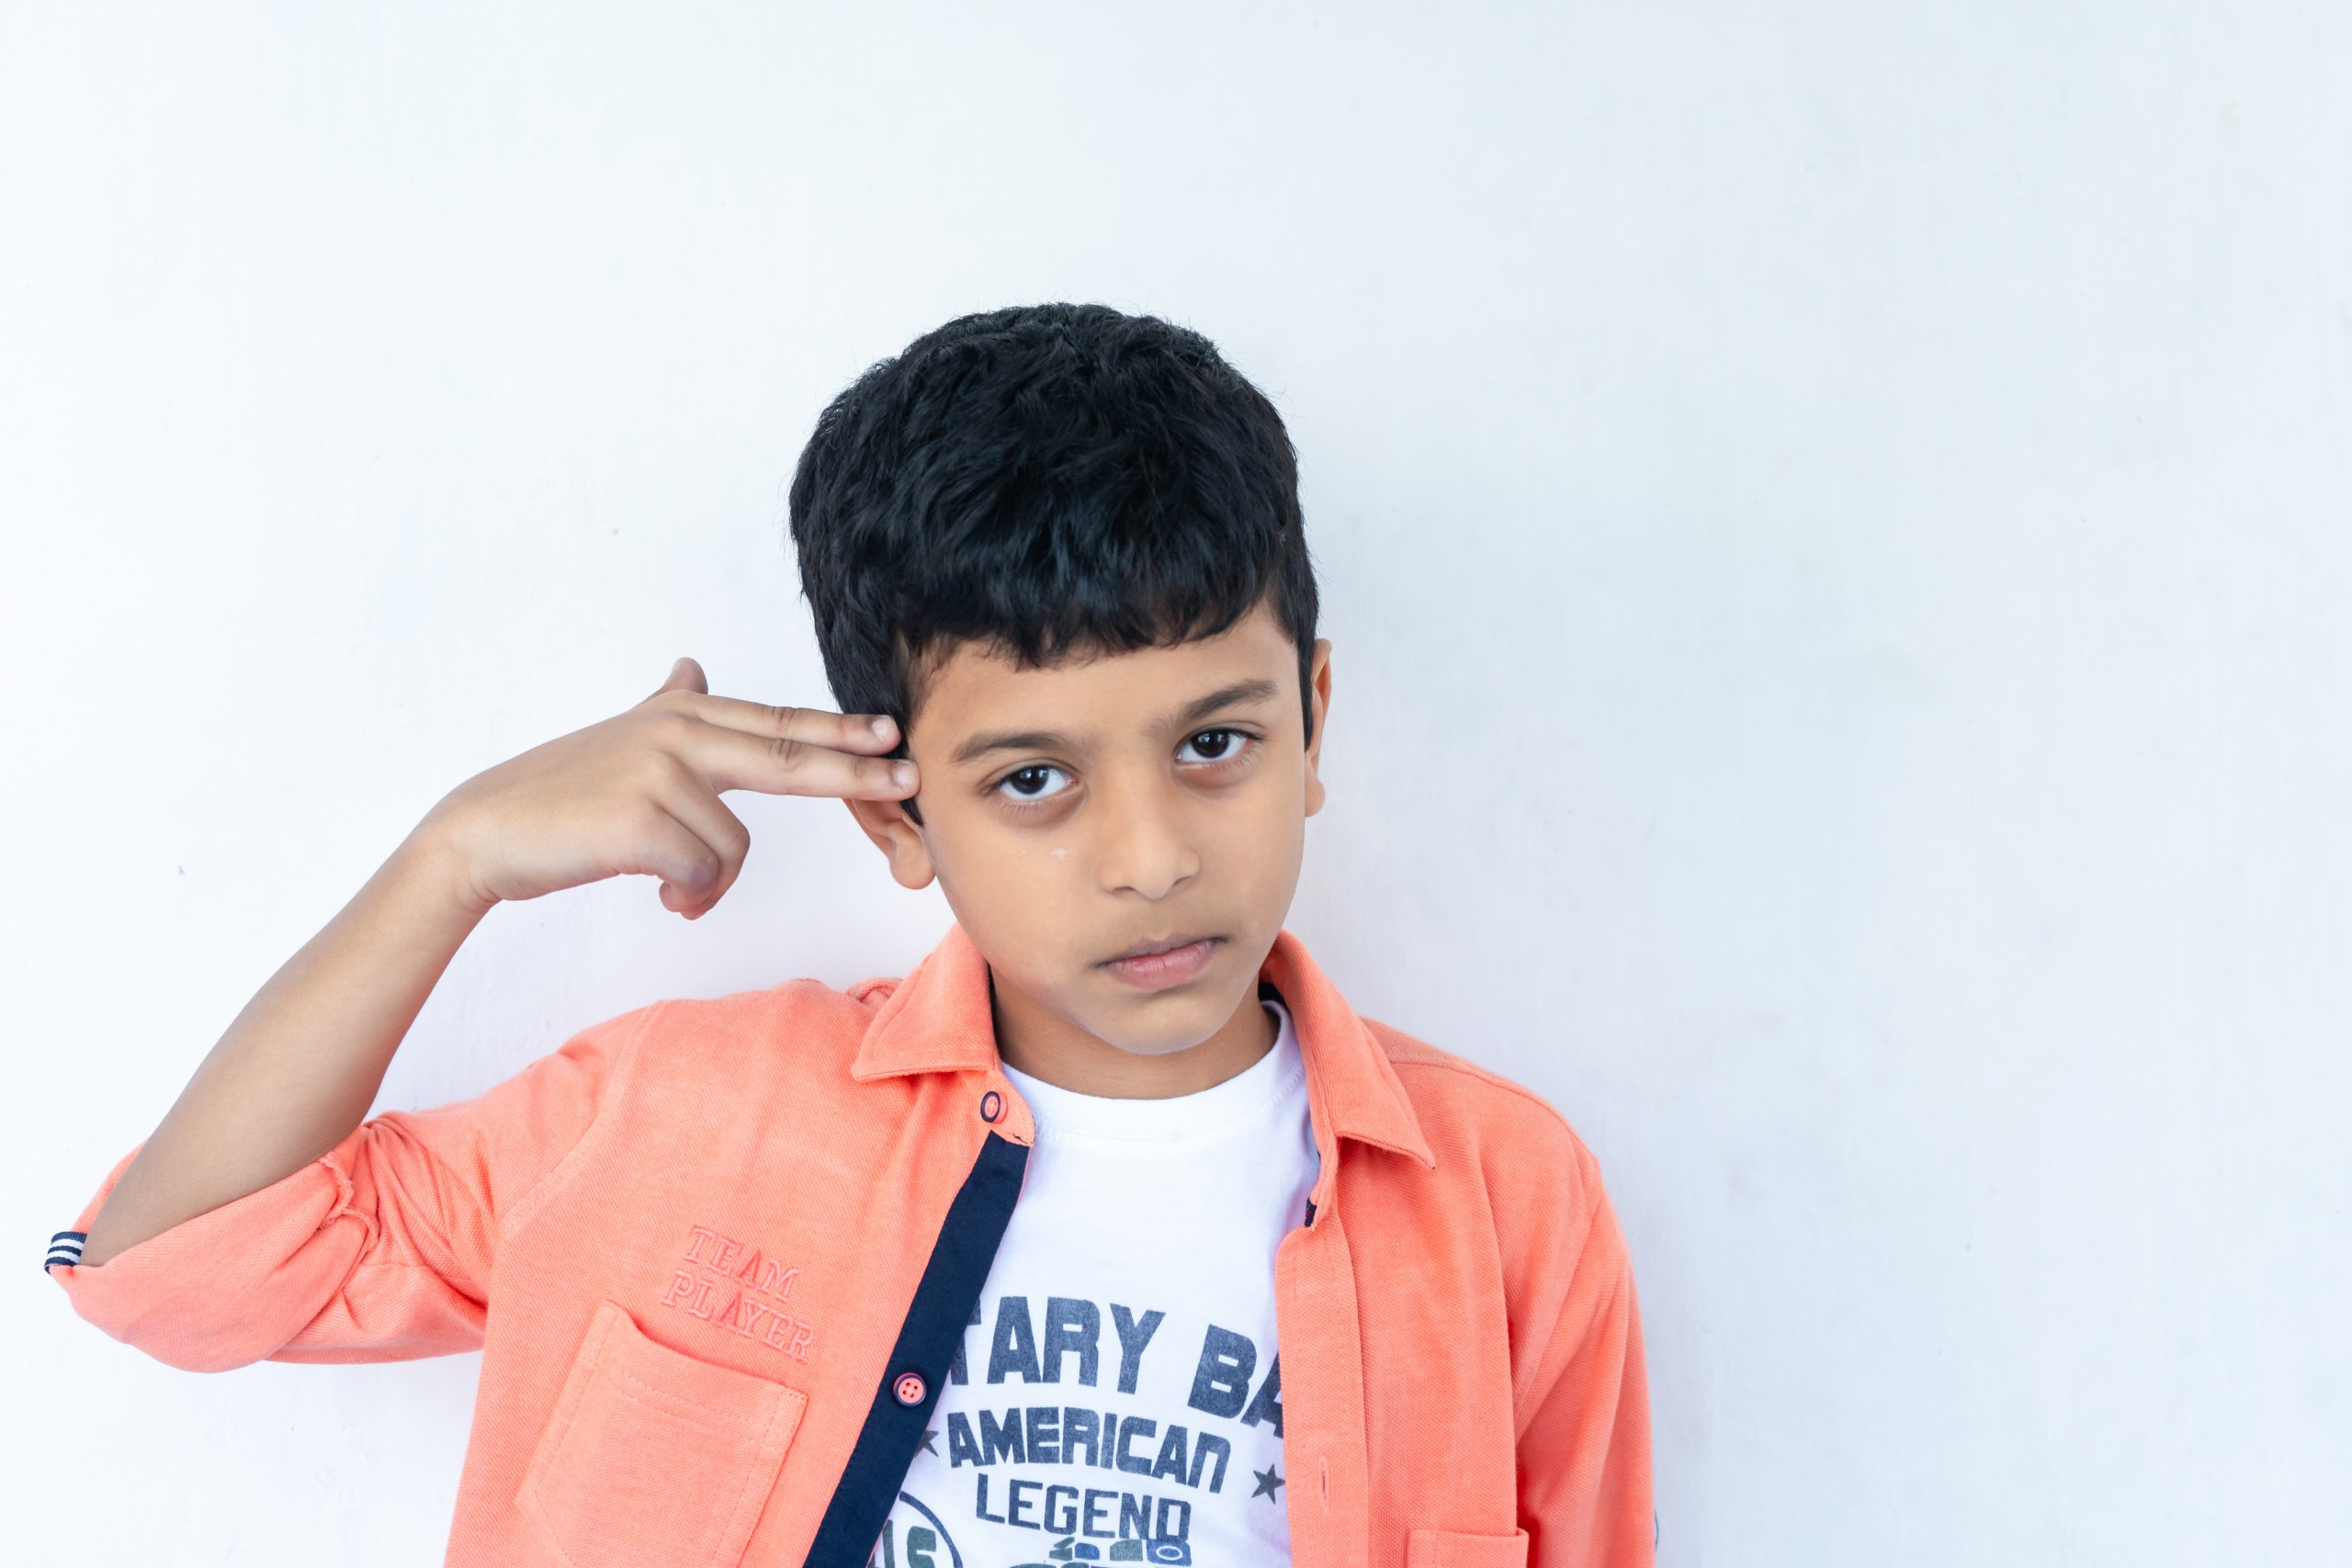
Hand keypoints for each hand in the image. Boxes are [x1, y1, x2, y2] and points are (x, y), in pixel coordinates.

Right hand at [421, 657, 915, 918]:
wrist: (485, 832)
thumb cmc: (560, 795)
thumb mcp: (622, 737)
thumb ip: (668, 706)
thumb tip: (693, 666)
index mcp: (680, 716)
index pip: (777, 724)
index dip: (838, 731)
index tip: (891, 734)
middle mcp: (676, 733)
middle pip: (788, 758)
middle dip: (855, 771)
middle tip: (906, 777)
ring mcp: (659, 773)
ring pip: (734, 848)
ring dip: (709, 884)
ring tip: (670, 886)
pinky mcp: (643, 821)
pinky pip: (703, 875)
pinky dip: (688, 898)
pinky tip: (658, 894)